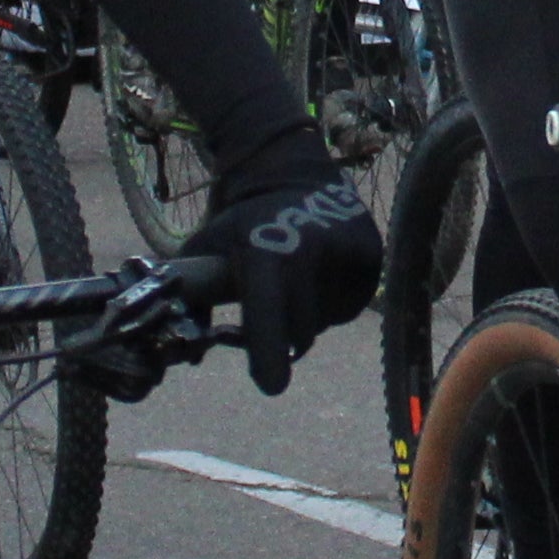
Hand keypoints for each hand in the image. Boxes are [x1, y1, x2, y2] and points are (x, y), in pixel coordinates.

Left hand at [204, 172, 381, 398]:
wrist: (291, 173)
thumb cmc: (242, 221)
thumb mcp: (207, 251)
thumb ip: (194, 301)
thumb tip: (187, 354)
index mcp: (264, 252)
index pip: (268, 318)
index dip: (268, 356)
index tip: (270, 385)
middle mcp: (310, 251)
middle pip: (299, 332)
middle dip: (281, 336)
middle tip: (267, 320)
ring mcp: (345, 252)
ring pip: (325, 322)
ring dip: (307, 318)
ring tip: (294, 286)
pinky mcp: (371, 256)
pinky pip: (350, 306)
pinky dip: (332, 304)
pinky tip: (319, 276)